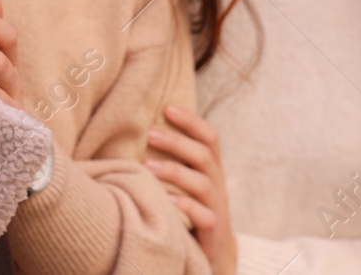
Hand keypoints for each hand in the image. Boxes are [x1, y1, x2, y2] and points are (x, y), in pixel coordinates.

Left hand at [147, 105, 237, 274]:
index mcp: (211, 168)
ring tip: (147, 166)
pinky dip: (185, 207)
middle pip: (203, 156)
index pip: (210, 138)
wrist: (213, 252)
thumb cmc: (191, 208)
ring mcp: (216, 207)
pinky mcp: (212, 231)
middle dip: (177, 142)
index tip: (167, 108)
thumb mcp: (188, 181)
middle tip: (150, 133)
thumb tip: (143, 129)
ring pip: (203, 184)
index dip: (191, 121)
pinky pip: (204, 217)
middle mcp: (217, 184)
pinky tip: (166, 201)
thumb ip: (176, 159)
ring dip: (175, 172)